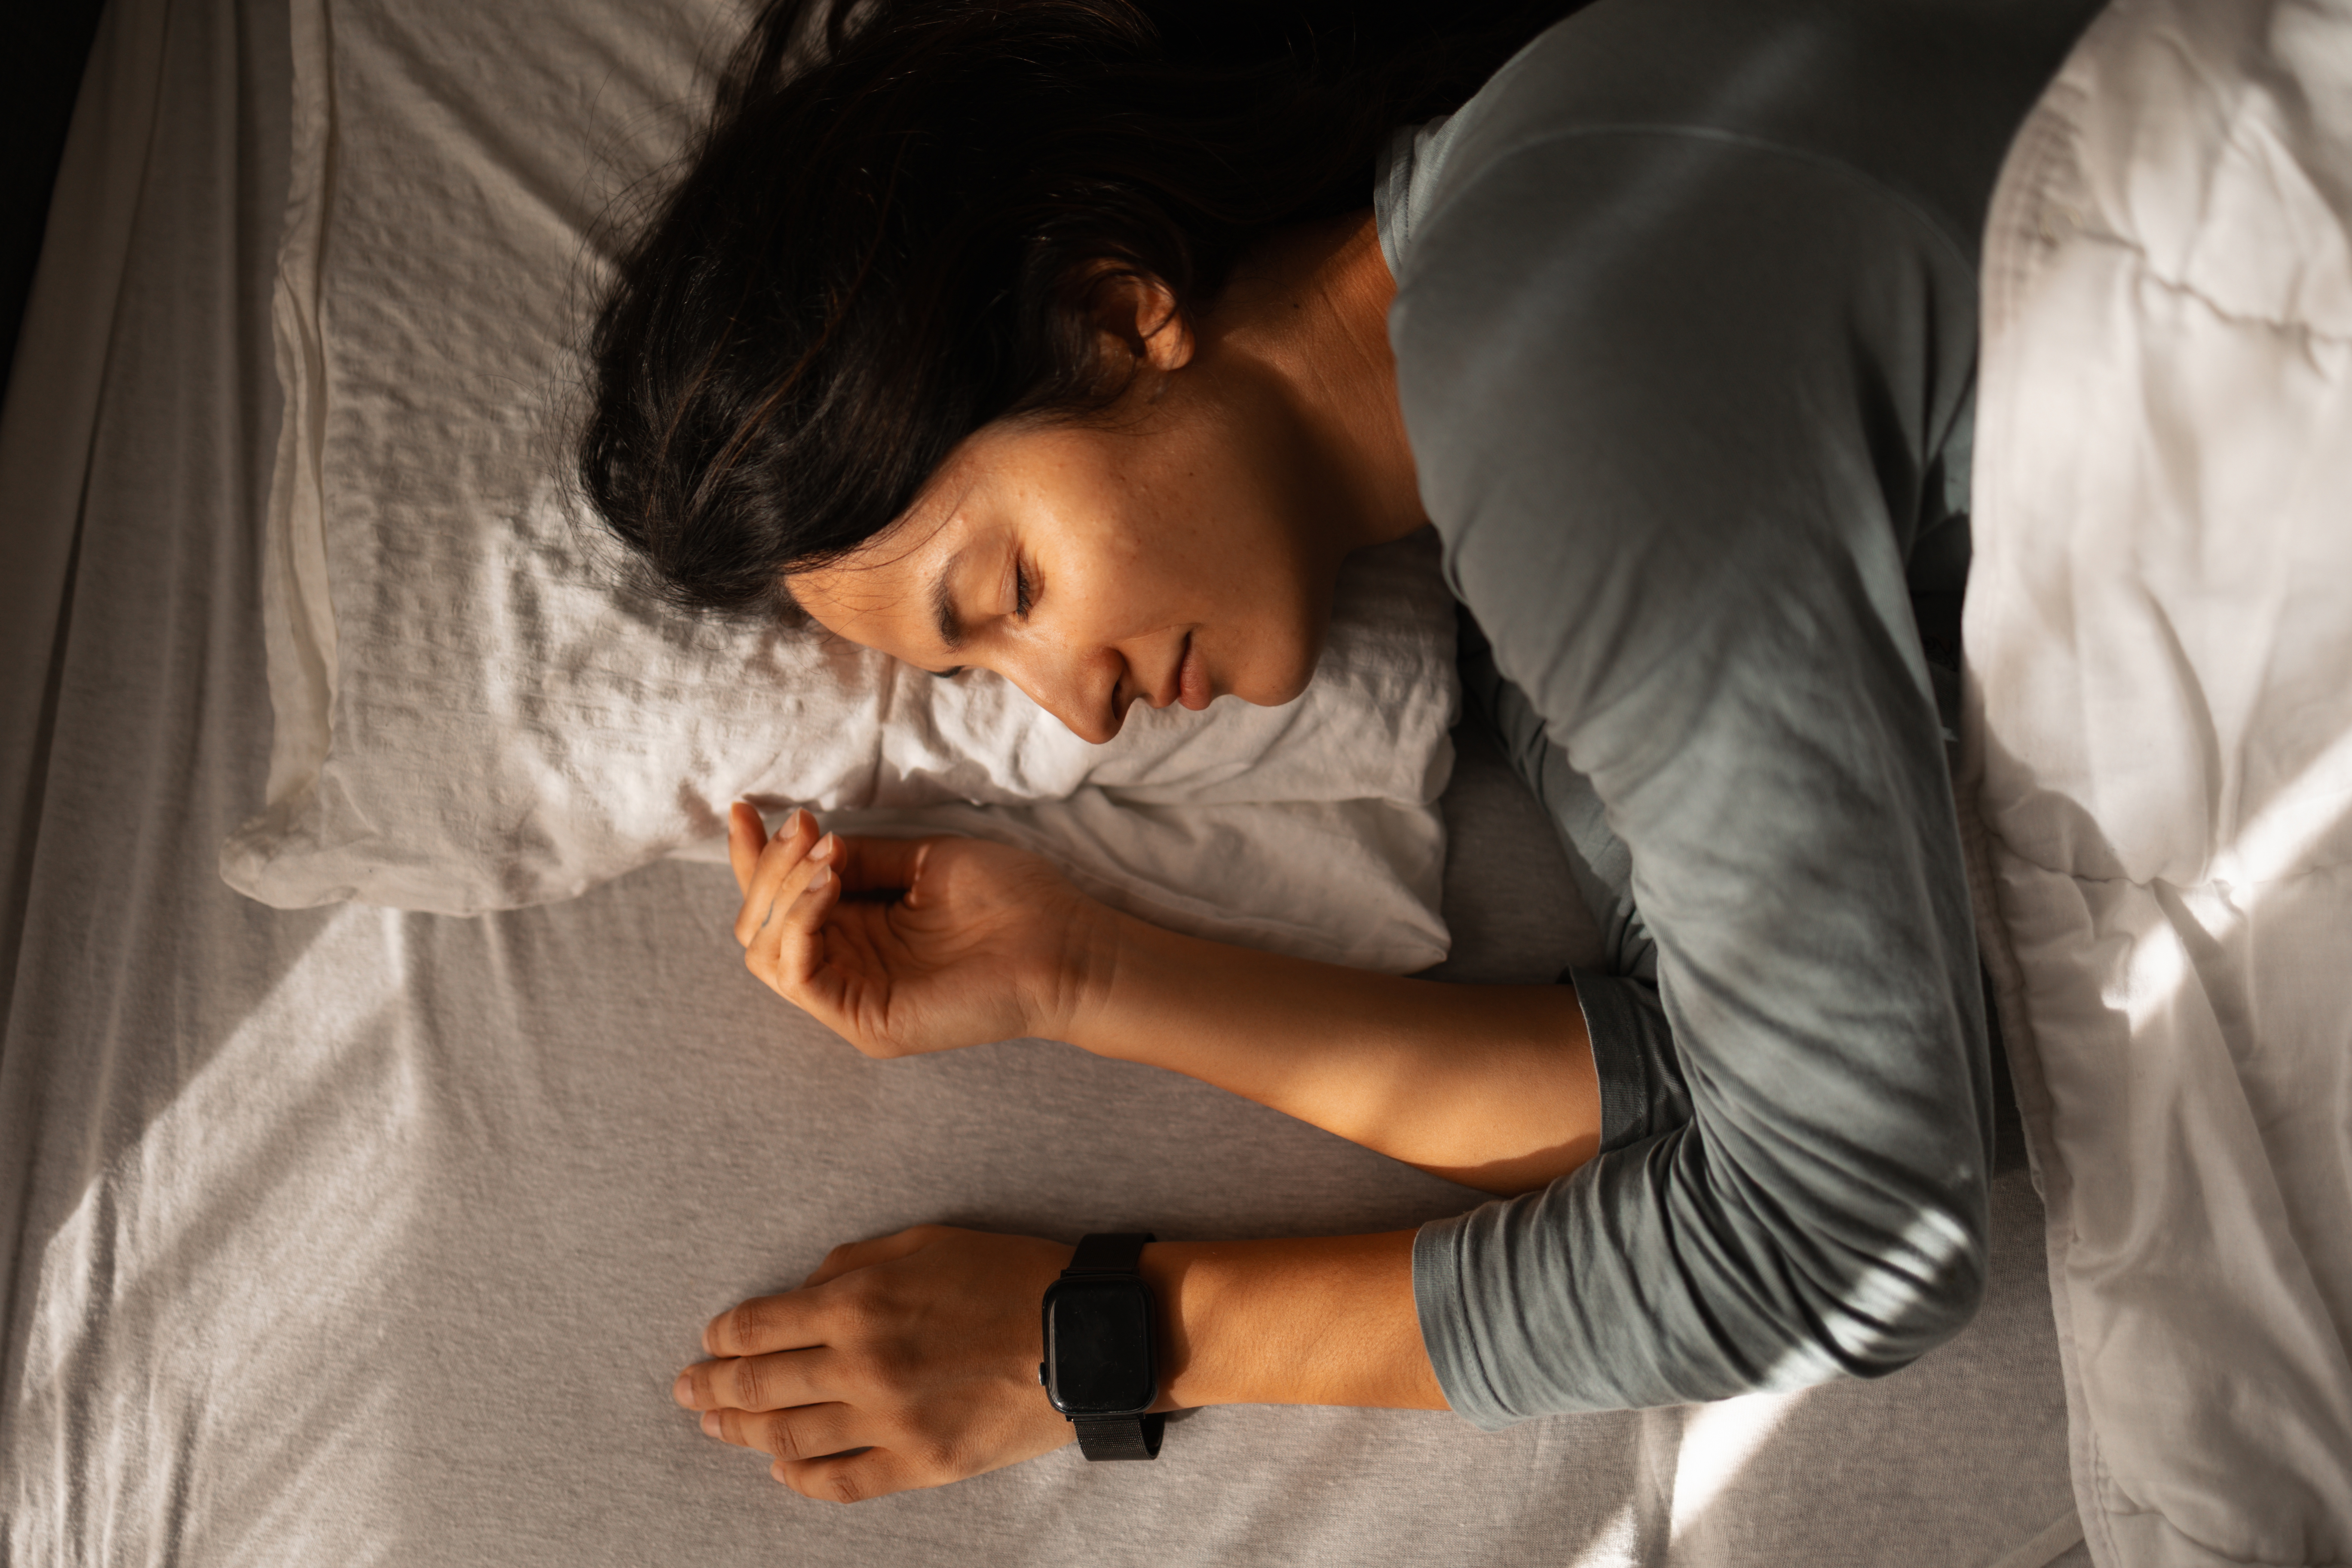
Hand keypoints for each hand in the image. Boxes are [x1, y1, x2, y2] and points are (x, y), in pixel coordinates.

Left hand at [673, 1226, 1076, 1501]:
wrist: (1086, 1331)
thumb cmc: (1008, 1274)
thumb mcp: (925, 1241)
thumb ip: (853, 1265)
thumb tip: (802, 1294)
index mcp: (859, 1304)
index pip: (759, 1327)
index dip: (722, 1337)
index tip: (708, 1341)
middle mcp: (863, 1366)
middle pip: (760, 1387)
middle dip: (711, 1388)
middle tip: (685, 1389)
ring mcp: (890, 1422)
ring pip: (789, 1439)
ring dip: (742, 1433)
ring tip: (717, 1426)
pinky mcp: (922, 1463)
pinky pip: (843, 1482)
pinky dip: (801, 1479)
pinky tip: (781, 1469)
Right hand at [728, 803, 1114, 1056]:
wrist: (1068, 943)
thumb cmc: (1013, 901)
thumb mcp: (923, 861)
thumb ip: (861, 859)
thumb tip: (807, 841)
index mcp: (859, 933)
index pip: (779, 901)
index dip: (753, 857)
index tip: (746, 808)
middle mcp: (846, 968)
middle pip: (759, 924)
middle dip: (766, 867)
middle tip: (802, 827)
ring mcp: (851, 1000)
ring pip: (765, 951)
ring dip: (781, 891)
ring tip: (823, 855)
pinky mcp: (864, 1021)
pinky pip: (797, 977)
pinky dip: (798, 923)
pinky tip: (827, 885)